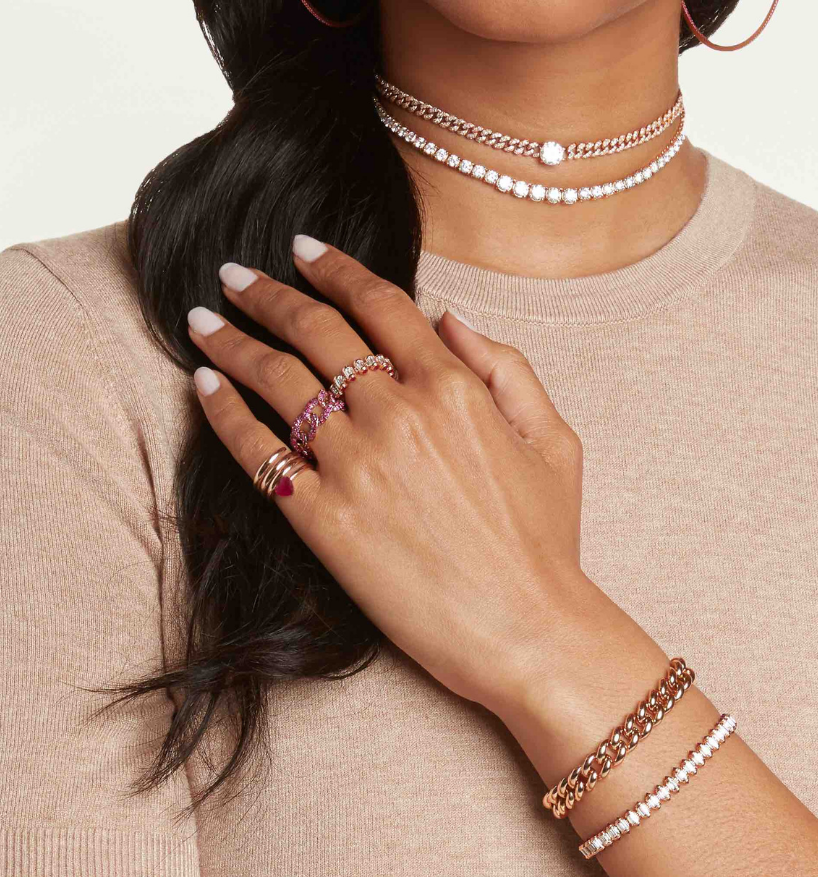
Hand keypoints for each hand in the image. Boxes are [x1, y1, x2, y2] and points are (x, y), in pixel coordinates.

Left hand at [186, 234, 585, 717]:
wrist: (526, 630)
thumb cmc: (546, 538)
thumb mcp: (553, 438)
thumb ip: (506, 366)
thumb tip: (448, 318)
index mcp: (453, 386)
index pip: (379, 302)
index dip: (334, 267)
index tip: (303, 248)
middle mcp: (396, 413)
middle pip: (315, 329)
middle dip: (269, 293)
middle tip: (235, 274)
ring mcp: (355, 466)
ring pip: (277, 381)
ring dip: (232, 341)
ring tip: (203, 321)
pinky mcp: (323, 521)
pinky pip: (258, 453)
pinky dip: (224, 413)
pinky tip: (204, 385)